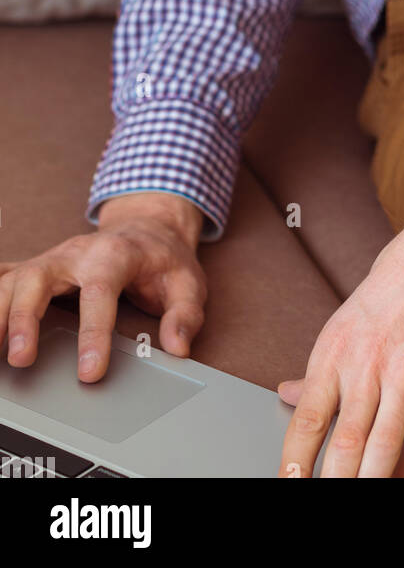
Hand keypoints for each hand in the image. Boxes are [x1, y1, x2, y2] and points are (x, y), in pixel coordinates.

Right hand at [0, 192, 206, 378]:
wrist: (147, 228)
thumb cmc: (164, 259)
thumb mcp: (188, 282)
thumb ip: (185, 314)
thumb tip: (177, 347)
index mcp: (115, 254)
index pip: (99, 291)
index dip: (93, 333)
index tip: (89, 372)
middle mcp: (77, 252)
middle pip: (40, 277)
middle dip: (26, 317)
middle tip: (20, 359)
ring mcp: (54, 258)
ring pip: (15, 279)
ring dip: (0, 313)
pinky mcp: (39, 267)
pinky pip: (8, 278)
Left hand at [276, 195, 403, 477]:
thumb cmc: (403, 276)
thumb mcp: (349, 315)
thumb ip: (322, 363)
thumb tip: (289, 393)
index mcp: (336, 348)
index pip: (306, 422)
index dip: (294, 466)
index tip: (289, 488)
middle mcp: (368, 363)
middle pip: (343, 447)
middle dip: (333, 485)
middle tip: (327, 500)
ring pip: (383, 452)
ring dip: (370, 483)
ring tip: (360, 496)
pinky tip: (403, 478)